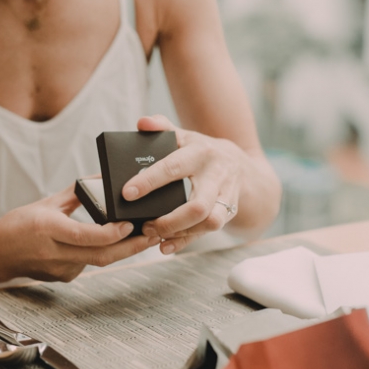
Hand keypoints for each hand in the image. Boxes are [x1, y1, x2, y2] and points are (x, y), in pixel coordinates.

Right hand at [0, 183, 160, 281]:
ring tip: (144, 235)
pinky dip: (102, 252)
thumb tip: (101, 179)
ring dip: (122, 249)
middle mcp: (55, 252)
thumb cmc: (17, 225)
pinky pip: (89, 263)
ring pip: (99, 260)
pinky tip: (115, 243)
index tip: (131, 224)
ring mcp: (60, 269)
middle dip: (132, 246)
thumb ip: (75, 193)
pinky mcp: (64, 277)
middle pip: (101, 255)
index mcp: (48, 229)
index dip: (112, 233)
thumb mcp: (45, 203)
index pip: (86, 235)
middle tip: (153, 233)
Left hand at [123, 115, 242, 253]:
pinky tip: (166, 245)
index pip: (173, 168)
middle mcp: (217, 175)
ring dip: (180, 233)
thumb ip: (162, 127)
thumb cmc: (202, 151)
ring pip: (209, 223)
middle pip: (197, 206)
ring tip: (155, 235)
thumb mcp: (185, 135)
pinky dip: (186, 241)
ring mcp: (226, 196)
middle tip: (145, 226)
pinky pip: (208, 232)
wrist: (241, 165)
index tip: (127, 193)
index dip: (149, 181)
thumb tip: (142, 123)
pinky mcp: (229, 213)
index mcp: (201, 153)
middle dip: (169, 221)